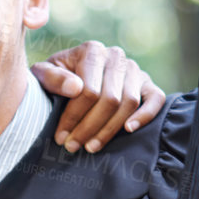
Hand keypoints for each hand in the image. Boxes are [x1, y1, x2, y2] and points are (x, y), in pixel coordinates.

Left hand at [31, 41, 165, 152]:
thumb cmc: (55, 78)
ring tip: (91, 147)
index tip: (61, 136)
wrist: (71, 77)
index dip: (74, 117)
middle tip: (73, 146)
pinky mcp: (147, 83)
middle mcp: (116, 56)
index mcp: (92, 51)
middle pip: (109, 99)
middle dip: (89, 127)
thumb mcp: (43, 75)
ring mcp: (134, 69)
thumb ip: (52, 78)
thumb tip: (75, 88)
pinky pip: (156, 99)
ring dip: (110, 129)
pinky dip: (145, 115)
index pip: (89, 90)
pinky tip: (129, 130)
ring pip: (129, 103)